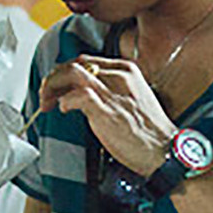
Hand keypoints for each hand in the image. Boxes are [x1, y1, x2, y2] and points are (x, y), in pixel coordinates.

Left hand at [38, 56, 175, 175]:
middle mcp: (119, 76)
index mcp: (126, 71)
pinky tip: (64, 110)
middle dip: (55, 78)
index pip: (86, 61)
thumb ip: (110, 91)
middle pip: (76, 63)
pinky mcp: (107, 110)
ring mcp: (113, 92)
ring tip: (47, 102)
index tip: (57, 88)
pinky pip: (78, 95)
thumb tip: (83, 94)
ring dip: (53, 86)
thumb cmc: (148, 133)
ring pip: (72, 73)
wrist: (165, 152)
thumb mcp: (131, 100)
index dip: (66, 72)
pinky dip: (66, 101)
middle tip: (47, 97)